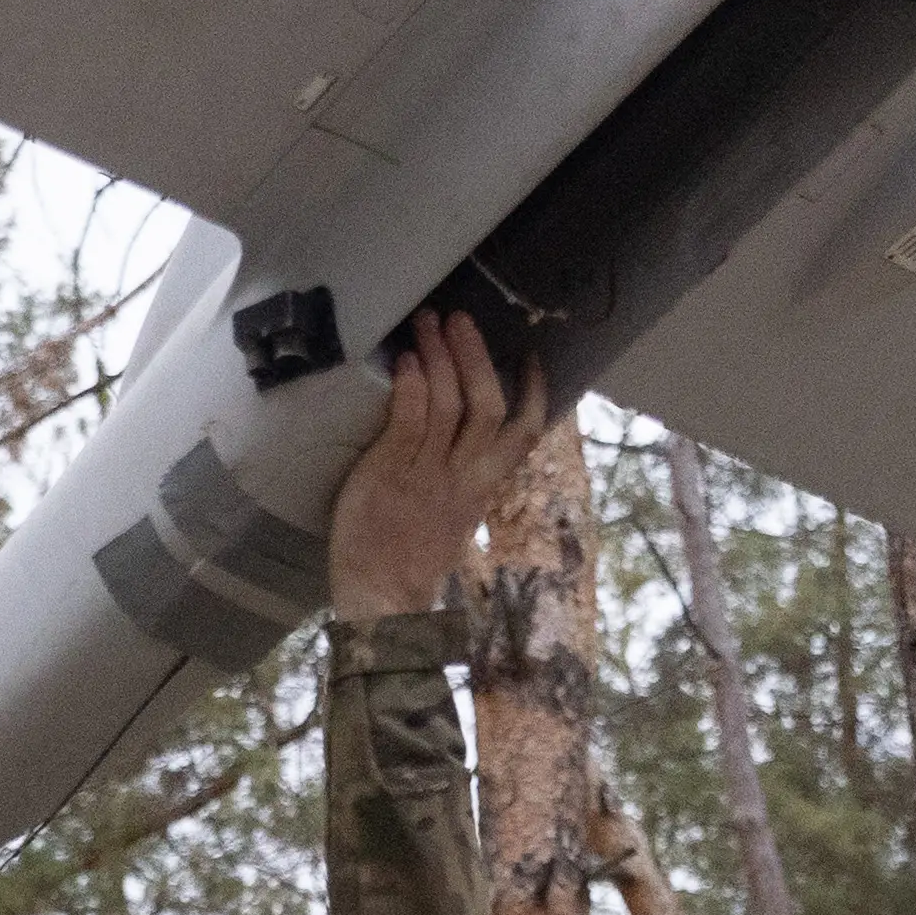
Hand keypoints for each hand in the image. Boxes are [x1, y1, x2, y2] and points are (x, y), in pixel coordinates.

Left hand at [314, 311, 568, 624]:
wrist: (380, 597)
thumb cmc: (409, 552)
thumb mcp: (452, 512)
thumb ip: (464, 473)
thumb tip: (466, 434)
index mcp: (484, 486)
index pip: (524, 434)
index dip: (535, 393)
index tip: (532, 356)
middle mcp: (462, 476)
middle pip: (488, 406)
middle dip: (476, 356)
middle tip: (460, 317)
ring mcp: (426, 474)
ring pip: (449, 405)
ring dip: (440, 356)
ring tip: (427, 322)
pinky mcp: (388, 474)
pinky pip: (408, 422)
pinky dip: (411, 387)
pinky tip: (407, 362)